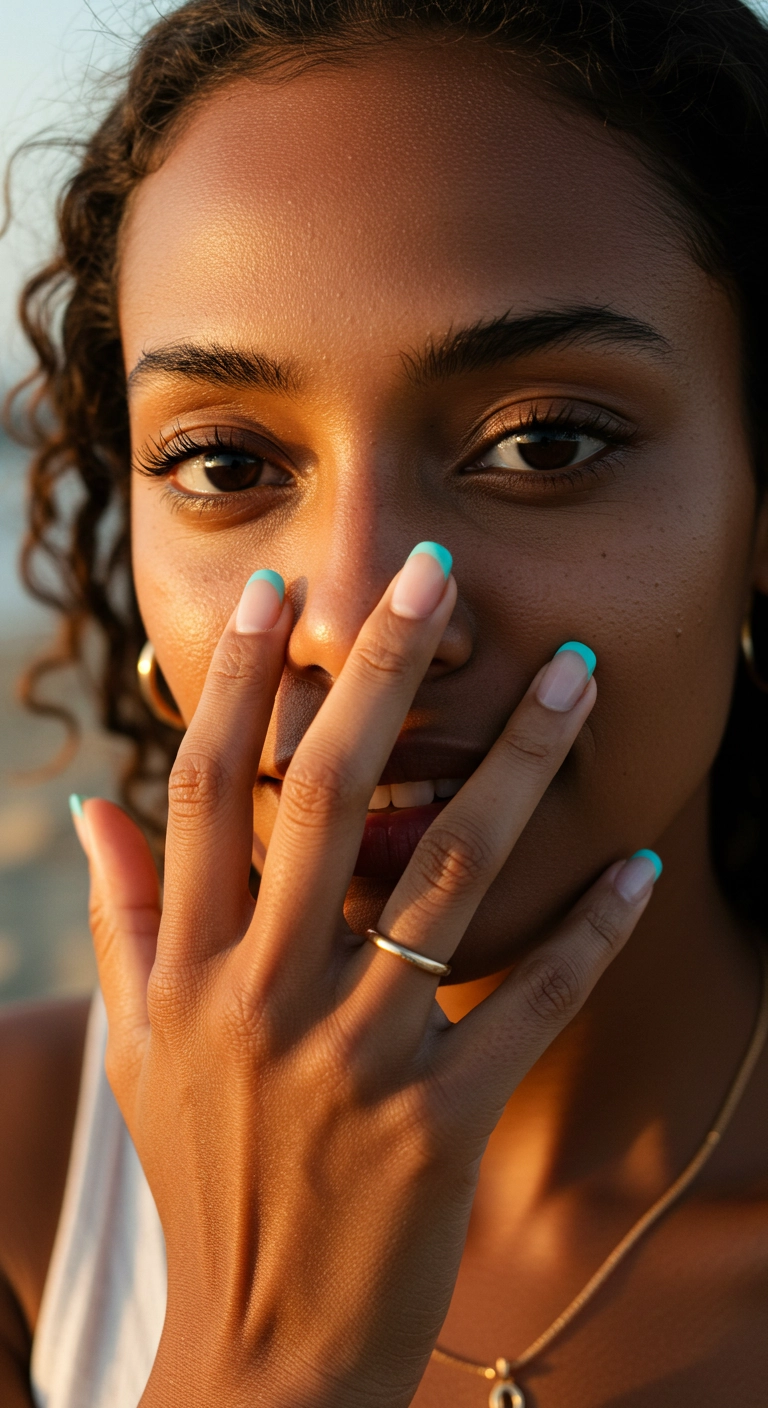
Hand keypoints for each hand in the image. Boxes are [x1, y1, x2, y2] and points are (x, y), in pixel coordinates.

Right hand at [75, 550, 657, 1407]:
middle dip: (382, 674)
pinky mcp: (440, 1118)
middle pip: (327, 798)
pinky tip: (642, 865)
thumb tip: (90, 808)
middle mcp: (261, 996)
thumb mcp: (137, 1047)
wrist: (261, 1347)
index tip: (283, 592)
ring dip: (517, 765)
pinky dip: (588, 930)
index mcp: (184, 970)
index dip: (242, 682)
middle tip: (438, 575)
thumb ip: (121, 920)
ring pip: (444, 875)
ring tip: (574, 676)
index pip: (207, 791)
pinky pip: (528, 999)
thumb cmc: (202, 1173)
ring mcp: (354, 1057)